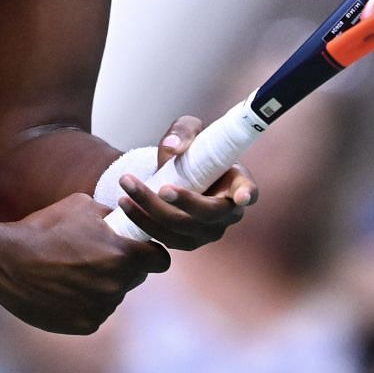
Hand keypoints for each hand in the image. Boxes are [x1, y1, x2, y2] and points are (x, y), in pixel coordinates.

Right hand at [0, 193, 169, 333]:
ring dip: (103, 284)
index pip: (160, 260)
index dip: (152, 253)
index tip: (140, 249)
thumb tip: (124, 218)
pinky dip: (86, 301)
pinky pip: (96, 311)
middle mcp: (117, 284)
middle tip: (98, 256)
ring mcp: (102, 307)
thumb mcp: (82, 205)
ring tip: (74, 270)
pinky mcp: (85, 324)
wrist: (9, 262)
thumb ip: (111, 214)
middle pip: (136, 277)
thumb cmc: (45, 229)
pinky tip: (65, 288)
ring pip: (114, 294)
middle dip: (124, 266)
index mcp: (123, 254)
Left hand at [110, 114, 258, 249]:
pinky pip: (163, 238)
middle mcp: (225, 214)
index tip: (240, 196)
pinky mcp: (184, 242)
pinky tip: (125, 203)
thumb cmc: (192, 151)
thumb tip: (172, 148)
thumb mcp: (189, 131)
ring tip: (127, 189)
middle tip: (162, 188)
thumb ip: (183, 133)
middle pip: (208, 214)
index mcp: (237, 185)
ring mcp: (205, 232)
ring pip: (180, 228)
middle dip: (185, 203)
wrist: (176, 174)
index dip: (246, 194)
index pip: (248, 191)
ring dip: (151, 211)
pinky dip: (142, 221)